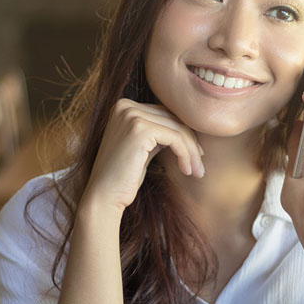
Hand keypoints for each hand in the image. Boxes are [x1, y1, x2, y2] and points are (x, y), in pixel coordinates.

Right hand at [82, 99, 205, 212]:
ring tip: (197, 171)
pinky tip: (187, 170)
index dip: (183, 133)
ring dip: (191, 151)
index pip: (164, 113)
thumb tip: (187, 129)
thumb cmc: (124, 177)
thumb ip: (158, 133)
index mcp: (123, 106)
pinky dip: (186, 154)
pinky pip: (175, 138)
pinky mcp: (140, 129)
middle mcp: (125, 106)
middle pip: (172, 118)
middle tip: (199, 166)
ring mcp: (131, 115)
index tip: (195, 155)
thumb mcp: (143, 148)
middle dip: (191, 142)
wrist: (104, 196)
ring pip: (177, 128)